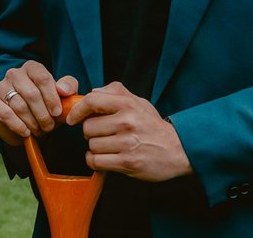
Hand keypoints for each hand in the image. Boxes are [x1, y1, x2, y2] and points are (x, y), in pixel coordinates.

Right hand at [0, 60, 77, 142]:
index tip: (57, 113)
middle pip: (31, 94)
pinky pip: (7, 115)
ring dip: (32, 123)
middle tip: (49, 126)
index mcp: (31, 68)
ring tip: (39, 130)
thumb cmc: (45, 104)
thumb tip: (63, 90)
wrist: (22, 120)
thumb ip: (68, 87)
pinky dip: (19, 126)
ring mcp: (1, 86)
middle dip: (43, 115)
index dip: (51, 97)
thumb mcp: (60, 95)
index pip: (42, 78)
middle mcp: (14, 73)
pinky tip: (26, 132)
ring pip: (20, 106)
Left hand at [66, 82, 191, 181]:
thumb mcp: (139, 102)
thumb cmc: (154, 126)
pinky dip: (96, 161)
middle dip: (91, 133)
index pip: (92, 101)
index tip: (72, 118)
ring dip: (95, 148)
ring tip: (109, 147)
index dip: (77, 110)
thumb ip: (116, 92)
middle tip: (104, 135)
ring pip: (91, 146)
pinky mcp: (127, 162)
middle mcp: (127, 122)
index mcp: (128, 105)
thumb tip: (92, 91)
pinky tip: (106, 158)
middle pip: (87, 127)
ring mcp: (127, 143)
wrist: (179, 150)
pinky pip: (96, 161)